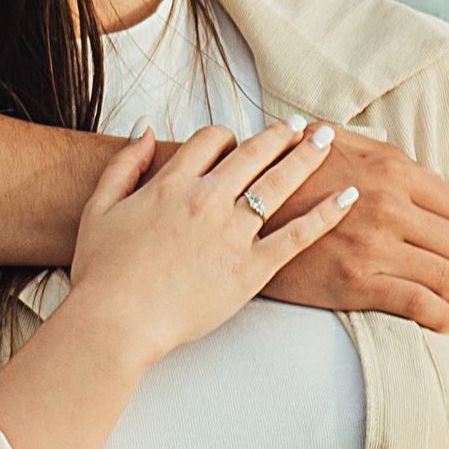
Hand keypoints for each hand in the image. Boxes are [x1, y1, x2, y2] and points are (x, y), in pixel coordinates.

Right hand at [64, 121, 356, 378]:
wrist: (114, 321)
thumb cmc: (101, 273)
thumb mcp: (100, 207)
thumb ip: (124, 164)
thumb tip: (143, 130)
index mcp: (172, 183)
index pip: (211, 140)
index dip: (227, 136)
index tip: (238, 141)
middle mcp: (207, 199)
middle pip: (254, 152)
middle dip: (280, 134)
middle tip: (301, 127)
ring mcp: (232, 233)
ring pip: (280, 183)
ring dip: (307, 156)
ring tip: (326, 141)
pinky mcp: (251, 268)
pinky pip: (298, 235)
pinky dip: (326, 214)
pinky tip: (348, 198)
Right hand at [254, 129, 448, 333]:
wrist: (236, 215)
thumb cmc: (284, 175)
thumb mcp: (330, 141)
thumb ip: (378, 150)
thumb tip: (418, 168)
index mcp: (391, 170)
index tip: (448, 244)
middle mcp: (389, 206)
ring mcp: (374, 246)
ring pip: (444, 276)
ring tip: (446, 300)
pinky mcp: (356, 283)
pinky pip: (418, 304)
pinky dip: (440, 317)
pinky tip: (442, 323)